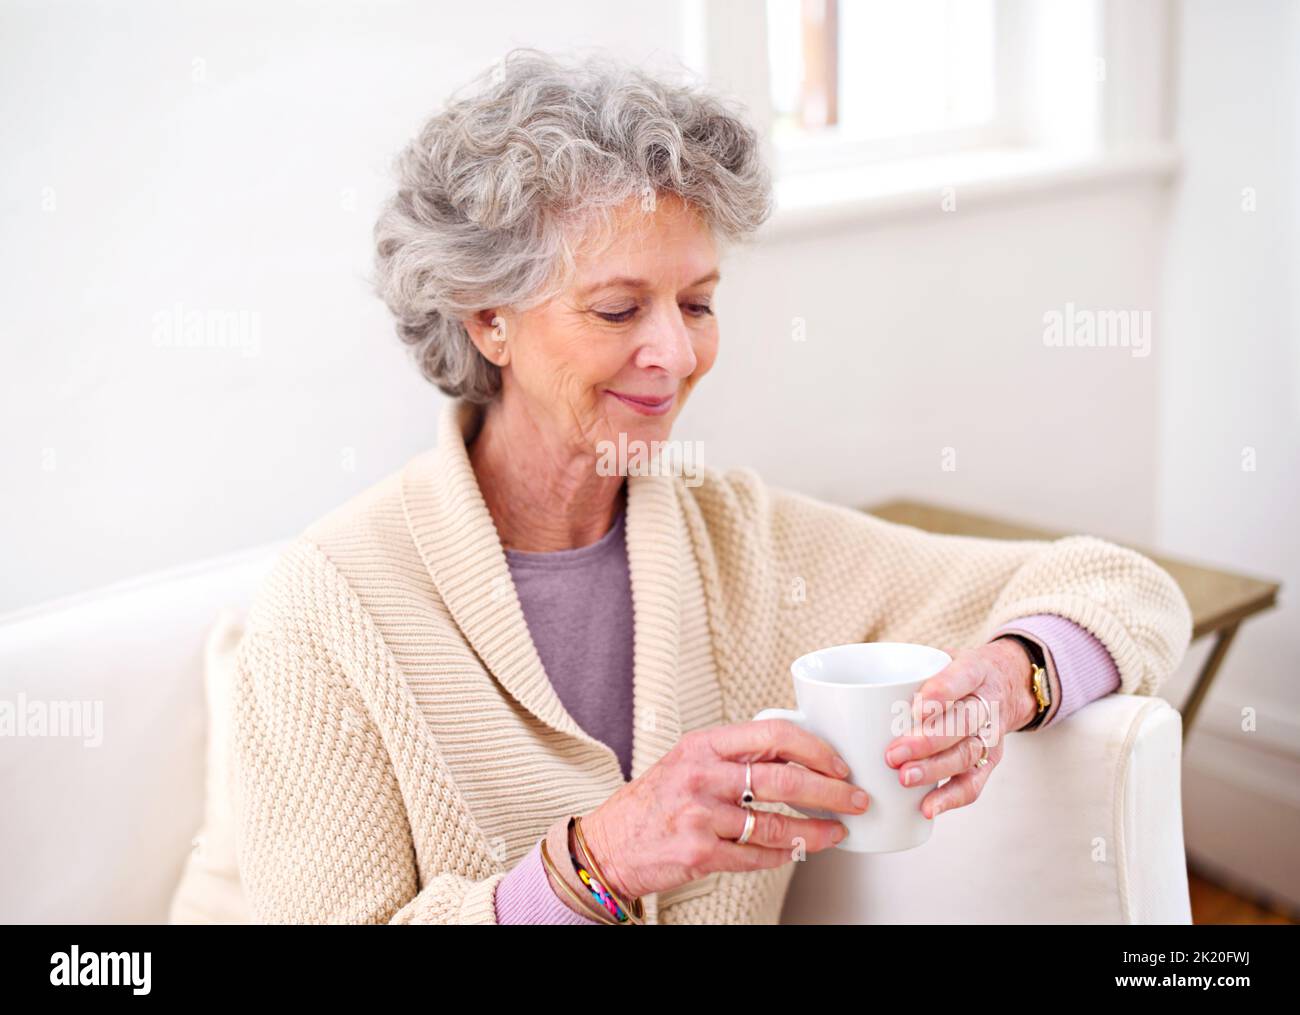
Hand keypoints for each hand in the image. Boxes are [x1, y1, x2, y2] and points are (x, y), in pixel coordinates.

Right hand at [577, 720, 871, 900]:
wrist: (609, 844)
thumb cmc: (655, 802)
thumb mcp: (689, 761)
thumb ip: (735, 756)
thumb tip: (798, 756)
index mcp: (704, 744)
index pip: (773, 735)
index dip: (815, 748)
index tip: (838, 763)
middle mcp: (701, 775)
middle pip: (785, 780)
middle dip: (832, 792)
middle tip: (855, 799)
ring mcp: (700, 815)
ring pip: (778, 824)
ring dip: (816, 831)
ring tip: (836, 832)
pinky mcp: (699, 852)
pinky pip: (757, 856)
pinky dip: (783, 856)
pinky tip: (797, 853)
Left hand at [882, 638, 1040, 819]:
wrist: (1006, 685)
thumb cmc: (959, 674)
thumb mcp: (942, 657)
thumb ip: (909, 669)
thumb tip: (853, 686)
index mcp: (975, 670)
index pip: (962, 676)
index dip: (941, 693)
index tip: (916, 707)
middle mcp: (987, 704)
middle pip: (963, 722)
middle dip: (927, 741)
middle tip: (893, 754)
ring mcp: (990, 735)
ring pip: (966, 754)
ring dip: (934, 769)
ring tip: (904, 778)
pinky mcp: (990, 761)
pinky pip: (973, 783)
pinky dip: (950, 798)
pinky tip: (927, 807)